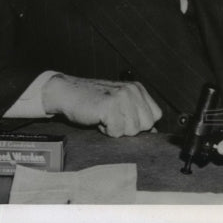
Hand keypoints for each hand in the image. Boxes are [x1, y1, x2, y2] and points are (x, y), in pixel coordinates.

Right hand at [41, 74, 161, 136]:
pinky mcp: (110, 105)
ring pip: (132, 130)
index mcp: (137, 89)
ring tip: (105, 118)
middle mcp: (133, 90)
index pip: (156, 116)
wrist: (66, 93)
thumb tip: (155, 133)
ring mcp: (123, 96)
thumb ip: (137, 116)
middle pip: (146, 125)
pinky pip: (117, 131)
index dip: (140, 124)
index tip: (123, 120)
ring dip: (116, 129)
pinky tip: (98, 119)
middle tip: (112, 119)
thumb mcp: (119, 105)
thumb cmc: (92, 102)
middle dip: (128, 129)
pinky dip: (106, 131)